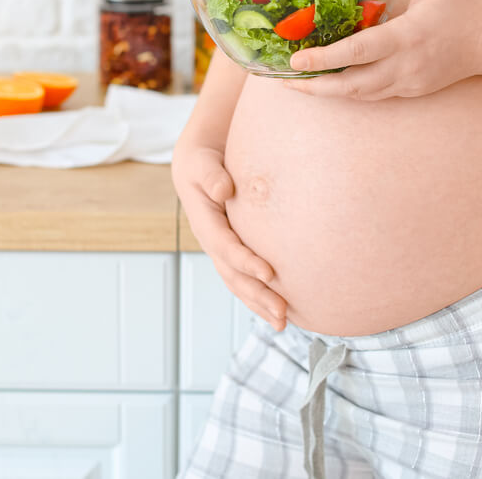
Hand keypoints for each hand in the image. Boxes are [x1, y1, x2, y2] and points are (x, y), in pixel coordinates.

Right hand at [171, 143, 287, 330]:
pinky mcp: (233, 250)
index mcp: (203, 221)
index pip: (224, 246)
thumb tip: (223, 190)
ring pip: (239, 282)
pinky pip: (245, 277)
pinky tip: (281, 309)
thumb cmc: (202, 159)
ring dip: (259, 303)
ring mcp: (221, 248)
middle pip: (233, 275)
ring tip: (283, 322)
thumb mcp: (201, 162)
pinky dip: (260, 295)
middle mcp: (212, 240)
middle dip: (257, 295)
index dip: (245, 261)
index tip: (269, 273)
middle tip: (282, 313)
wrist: (199, 161)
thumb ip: (211, 175)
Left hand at [284, 0, 481, 100]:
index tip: (296, 59)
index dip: (325, 58)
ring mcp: (408, 82)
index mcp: (408, 36)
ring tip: (298, 82)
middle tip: (283, 79)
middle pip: (352, 85)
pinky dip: (348, 90)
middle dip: (314, 86)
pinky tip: (329, 82)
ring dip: (327, 92)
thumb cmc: (463, 3)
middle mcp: (405, 65)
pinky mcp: (410, 90)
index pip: (359, 51)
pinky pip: (373, 94)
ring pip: (360, 95)